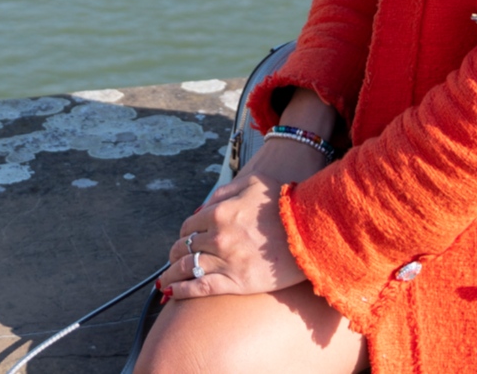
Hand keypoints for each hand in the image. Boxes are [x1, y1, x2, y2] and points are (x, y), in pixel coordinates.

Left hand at [161, 155, 320, 298]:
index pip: (188, 226)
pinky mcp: (237, 283)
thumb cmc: (285, 204)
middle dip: (175, 254)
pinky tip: (172, 293)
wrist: (311, 232)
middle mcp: (218, 237)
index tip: (185, 240)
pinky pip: (200, 288)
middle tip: (173, 260)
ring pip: (187, 269)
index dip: (184, 234)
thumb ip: (225, 191)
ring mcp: (226, 261)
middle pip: (183, 248)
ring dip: (172, 274)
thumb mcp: (254, 183)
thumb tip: (205, 205)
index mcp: (220, 212)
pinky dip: (181, 291)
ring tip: (165, 281)